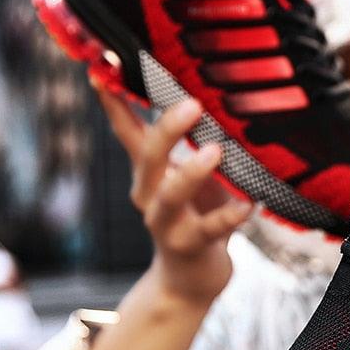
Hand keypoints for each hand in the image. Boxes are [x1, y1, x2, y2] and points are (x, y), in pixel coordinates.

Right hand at [95, 85, 251, 304]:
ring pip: (171, 195)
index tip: (101, 71)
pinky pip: (210, 228)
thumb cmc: (195, 213)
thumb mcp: (186, 172)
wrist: (190, 278)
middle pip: (149, 157)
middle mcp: (149, 194)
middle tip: (191, 104)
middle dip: (166, 129)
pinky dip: (229, 215)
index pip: (126, 131)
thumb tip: (199, 92)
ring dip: (191, 172)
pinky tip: (248, 205)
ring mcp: (166, 222)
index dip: (114, 103)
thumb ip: (189, 142)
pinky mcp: (189, 245)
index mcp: (148, 171)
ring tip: (214, 151)